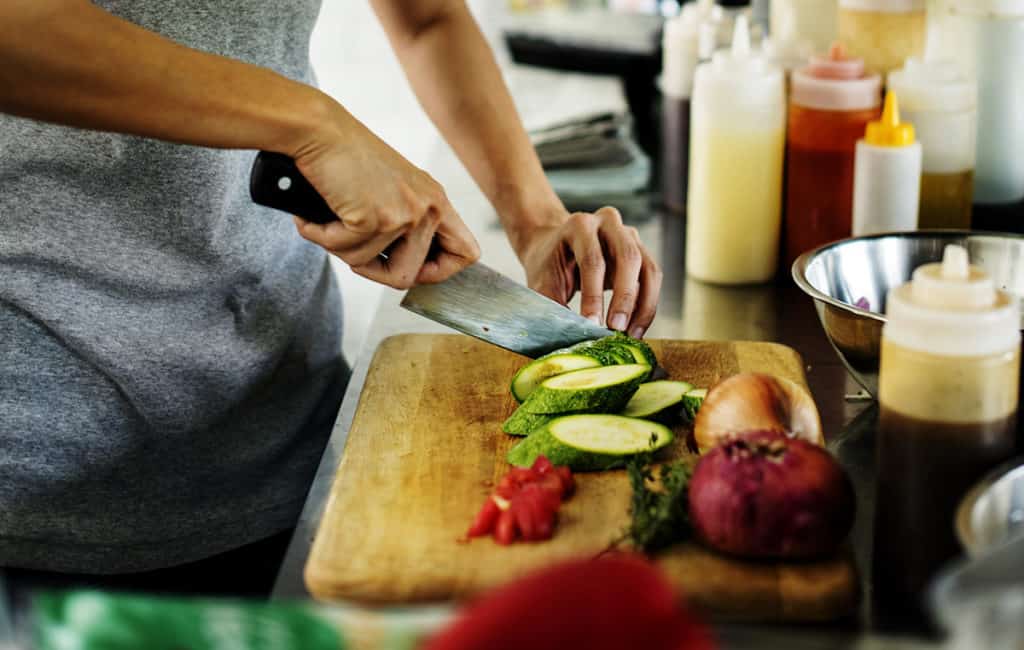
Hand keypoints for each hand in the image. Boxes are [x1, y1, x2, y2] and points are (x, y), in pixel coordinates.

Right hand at [289, 104, 479, 288]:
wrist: (319, 130)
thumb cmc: (346, 157)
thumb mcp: (393, 190)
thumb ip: (407, 225)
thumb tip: (407, 273)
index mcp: (436, 201)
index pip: (466, 254)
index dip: (438, 271)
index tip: (411, 269)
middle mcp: (428, 208)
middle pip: (408, 277)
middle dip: (373, 270)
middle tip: (349, 244)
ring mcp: (404, 214)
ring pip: (368, 266)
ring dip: (340, 247)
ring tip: (331, 216)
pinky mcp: (376, 218)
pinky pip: (345, 251)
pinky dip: (321, 236)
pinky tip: (316, 214)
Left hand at [515, 207, 661, 337]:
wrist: (554, 246)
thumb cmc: (547, 264)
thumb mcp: (541, 282)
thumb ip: (555, 306)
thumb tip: (575, 334)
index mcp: (580, 225)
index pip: (593, 260)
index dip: (593, 295)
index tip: (592, 324)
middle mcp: (609, 224)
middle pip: (629, 258)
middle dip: (625, 298)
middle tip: (616, 329)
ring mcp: (629, 236)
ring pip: (649, 270)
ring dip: (643, 306)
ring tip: (631, 335)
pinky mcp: (641, 252)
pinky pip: (652, 280)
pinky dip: (646, 306)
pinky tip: (636, 328)